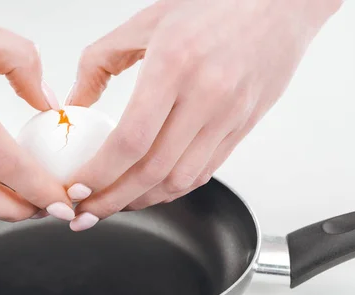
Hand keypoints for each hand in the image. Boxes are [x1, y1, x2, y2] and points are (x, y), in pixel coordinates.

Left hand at [65, 0, 341, 230]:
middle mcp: (206, 95)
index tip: (77, 188)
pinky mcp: (242, 127)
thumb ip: (100, 62)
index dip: (100, 173)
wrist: (280, 1)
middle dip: (112, 201)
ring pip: (180, 180)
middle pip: (152, 171)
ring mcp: (229, 115)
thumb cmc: (213, 4)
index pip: (131, 140)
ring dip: (141, 202)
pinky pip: (204, 172)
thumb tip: (74, 104)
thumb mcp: (146, 21)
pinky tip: (149, 190)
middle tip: (86, 213)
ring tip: (113, 206)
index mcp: (175, 64)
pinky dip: (171, 189)